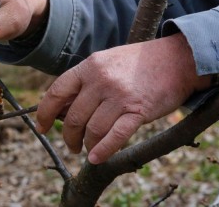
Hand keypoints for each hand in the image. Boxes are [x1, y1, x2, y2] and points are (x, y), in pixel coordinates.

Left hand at [36, 33, 210, 163]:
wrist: (176, 59)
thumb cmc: (135, 63)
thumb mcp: (104, 62)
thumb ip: (83, 82)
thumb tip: (60, 109)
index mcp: (88, 67)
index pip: (56, 92)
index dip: (45, 113)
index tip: (42, 127)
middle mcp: (100, 80)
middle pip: (73, 116)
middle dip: (68, 136)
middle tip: (71, 145)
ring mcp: (119, 96)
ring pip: (92, 130)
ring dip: (86, 145)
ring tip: (87, 150)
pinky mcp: (138, 111)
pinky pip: (115, 137)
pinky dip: (103, 151)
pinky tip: (96, 158)